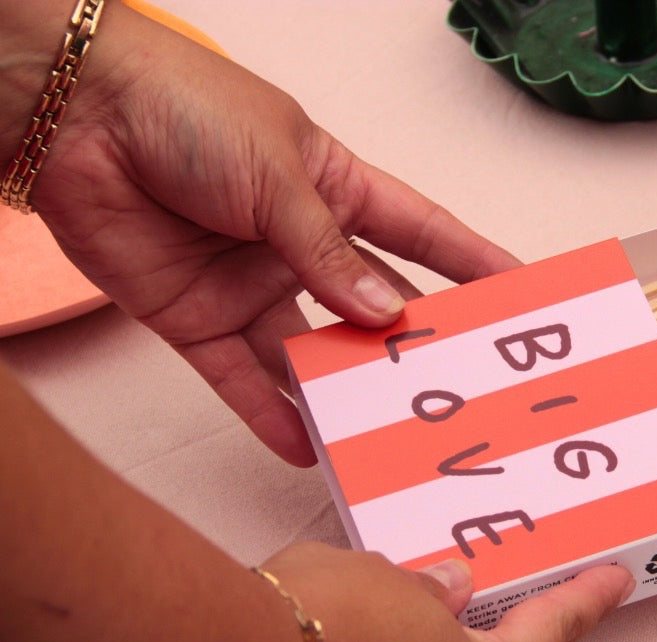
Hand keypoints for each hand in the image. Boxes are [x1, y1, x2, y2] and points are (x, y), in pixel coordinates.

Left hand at [23, 2, 519, 465]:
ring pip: (309, 356)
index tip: (515, 292)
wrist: (70, 116)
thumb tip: (382, 313)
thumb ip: (328, 251)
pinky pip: (243, 380)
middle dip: (410, 346)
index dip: (469, 262)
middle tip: (457, 388)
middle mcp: (298, 246)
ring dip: (341, 395)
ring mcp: (251, 287)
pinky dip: (270, 414)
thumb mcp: (277, 171)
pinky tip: (304, 446)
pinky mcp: (198, 322)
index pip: (419, 234)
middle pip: (370, 308)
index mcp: (332, 190)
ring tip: (384, 435)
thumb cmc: (182, 110)